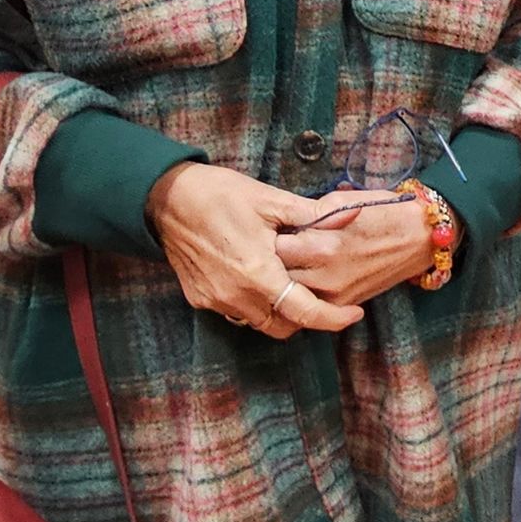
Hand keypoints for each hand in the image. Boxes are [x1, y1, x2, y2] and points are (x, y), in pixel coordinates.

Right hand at [147, 163, 363, 338]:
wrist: (165, 199)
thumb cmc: (220, 194)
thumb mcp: (271, 200)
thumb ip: (314, 215)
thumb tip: (355, 214)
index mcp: (258, 273)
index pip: (305, 313)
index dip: (334, 319)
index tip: (355, 314)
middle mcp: (236, 296)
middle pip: (284, 326)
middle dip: (307, 317)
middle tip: (322, 296)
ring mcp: (215, 300)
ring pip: (259, 323)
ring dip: (280, 311)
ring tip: (292, 284)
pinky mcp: (200, 299)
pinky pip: (236, 313)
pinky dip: (254, 304)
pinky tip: (260, 279)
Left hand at [273, 188, 440, 307]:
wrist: (419, 237)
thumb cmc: (382, 212)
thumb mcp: (340, 202)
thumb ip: (307, 216)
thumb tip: (283, 223)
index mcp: (321, 244)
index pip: (271, 247)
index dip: (266, 237)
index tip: (267, 230)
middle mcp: (323, 274)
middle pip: (274, 275)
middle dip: (268, 261)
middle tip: (268, 249)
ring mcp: (332, 294)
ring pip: (287, 295)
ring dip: (280, 281)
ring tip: (282, 264)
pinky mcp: (342, 304)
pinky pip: (307, 306)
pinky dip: (297, 295)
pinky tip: (296, 280)